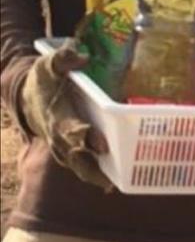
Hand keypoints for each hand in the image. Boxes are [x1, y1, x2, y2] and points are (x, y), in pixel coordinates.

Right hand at [19, 40, 112, 191]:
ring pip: (82, 169)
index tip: (103, 144)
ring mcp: (64, 150)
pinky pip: (85, 168)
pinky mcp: (71, 154)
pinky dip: (99, 175)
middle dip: (95, 170)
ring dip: (99, 177)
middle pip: (78, 159)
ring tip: (121, 185)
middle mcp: (60, 139)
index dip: (86, 137)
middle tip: (112, 181)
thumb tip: (81, 56)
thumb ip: (62, 58)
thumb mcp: (48, 64)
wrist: (27, 99)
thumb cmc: (43, 81)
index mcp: (57, 118)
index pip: (71, 130)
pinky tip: (119, 180)